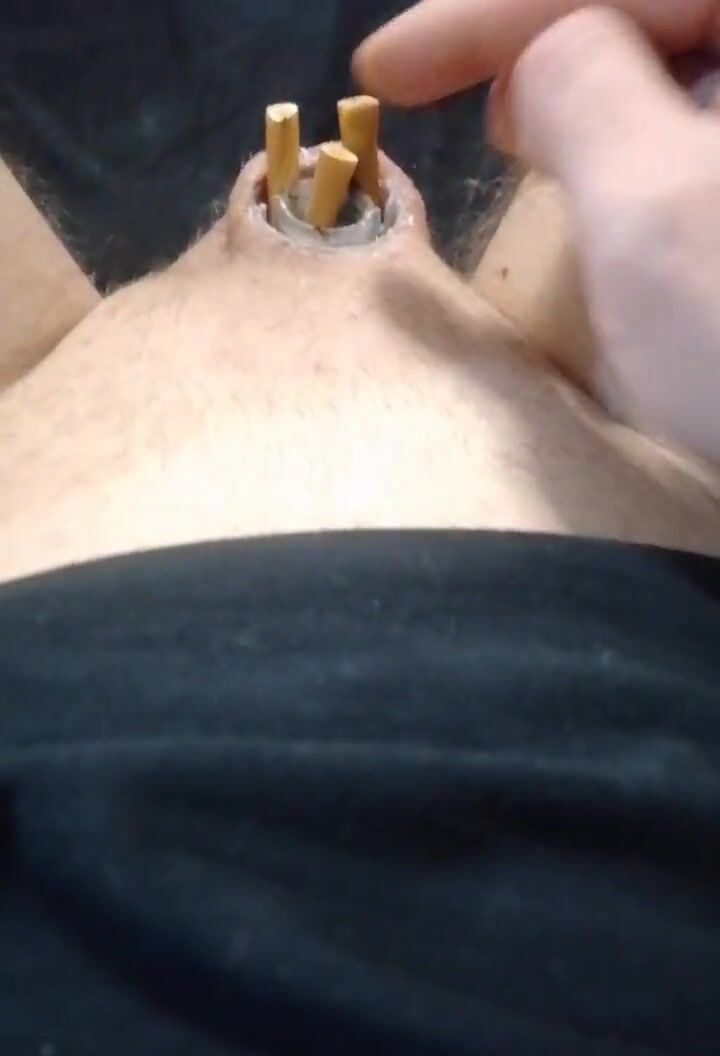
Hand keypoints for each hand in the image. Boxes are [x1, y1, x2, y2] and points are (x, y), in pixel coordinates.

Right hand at [355, 2, 719, 463]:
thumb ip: (580, 92)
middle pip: (656, 16)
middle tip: (451, 99)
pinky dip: (633, 147)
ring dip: (586, 94)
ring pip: (676, 74)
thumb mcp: (658, 216)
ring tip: (518, 139)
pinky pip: (697, 136)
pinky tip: (600, 182)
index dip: (487, 15)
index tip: (386, 71)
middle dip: (539, 43)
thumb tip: (537, 66)